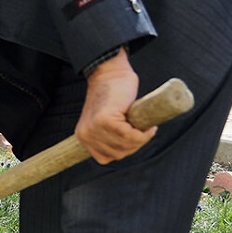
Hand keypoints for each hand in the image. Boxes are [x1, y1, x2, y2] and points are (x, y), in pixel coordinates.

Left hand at [76, 47, 154, 163]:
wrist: (111, 74)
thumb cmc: (113, 96)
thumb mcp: (104, 123)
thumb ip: (108, 137)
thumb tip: (124, 151)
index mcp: (83, 137)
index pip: (105, 158)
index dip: (124, 151)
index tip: (134, 139)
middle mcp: (85, 135)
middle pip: (117, 154)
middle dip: (135, 145)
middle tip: (144, 132)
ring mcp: (94, 128)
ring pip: (125, 146)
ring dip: (141, 139)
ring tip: (146, 128)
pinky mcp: (105, 120)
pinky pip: (130, 136)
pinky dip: (143, 134)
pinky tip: (148, 127)